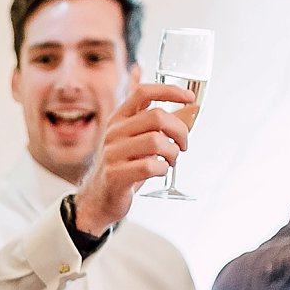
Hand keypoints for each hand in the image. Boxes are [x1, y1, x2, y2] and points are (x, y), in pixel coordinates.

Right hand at [71, 84, 193, 234]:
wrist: (99, 198)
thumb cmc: (124, 167)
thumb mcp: (136, 139)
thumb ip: (157, 125)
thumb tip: (190, 110)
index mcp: (119, 119)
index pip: (143, 92)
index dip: (169, 91)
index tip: (189, 98)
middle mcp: (113, 132)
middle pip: (156, 116)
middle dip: (180, 130)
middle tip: (183, 144)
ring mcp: (112, 153)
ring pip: (156, 141)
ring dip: (173, 152)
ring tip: (171, 160)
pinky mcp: (115, 174)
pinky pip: (150, 166)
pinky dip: (163, 169)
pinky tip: (160, 171)